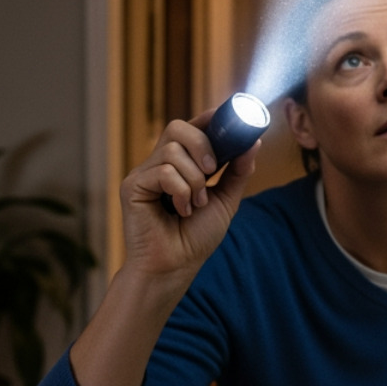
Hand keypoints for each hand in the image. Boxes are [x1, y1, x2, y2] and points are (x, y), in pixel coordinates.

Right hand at [120, 109, 260, 280]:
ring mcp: (143, 174)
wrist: (176, 267)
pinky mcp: (132, 187)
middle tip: (213, 171)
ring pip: (173, 151)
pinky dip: (181, 191)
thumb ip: (238, 171)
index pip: (191, 127)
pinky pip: (164, 172)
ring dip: (194, 179)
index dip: (209, 118)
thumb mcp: (225, 200)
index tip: (229, 118)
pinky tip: (181, 210)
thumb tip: (254, 142)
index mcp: (179, 163)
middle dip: (203, 145)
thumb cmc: (195, 238)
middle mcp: (159, 163)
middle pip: (178, 127)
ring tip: (196, 203)